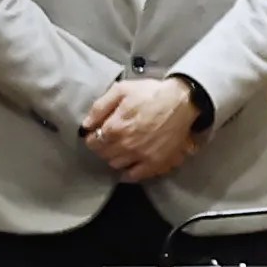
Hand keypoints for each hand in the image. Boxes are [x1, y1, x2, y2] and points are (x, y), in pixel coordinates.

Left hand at [81, 74, 203, 184]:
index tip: (95, 134)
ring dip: (114, 158)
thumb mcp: (122, 90)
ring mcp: (140, 156)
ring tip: (119, 150)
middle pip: (103, 154)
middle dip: (102, 147)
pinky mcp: (155, 163)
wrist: (181, 102)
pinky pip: (135, 176)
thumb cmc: (151, 93)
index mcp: (115, 127)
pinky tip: (127, 168)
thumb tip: (85, 124)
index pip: (93, 142)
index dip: (92, 138)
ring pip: (116, 165)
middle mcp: (125, 145)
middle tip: (108, 140)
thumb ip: (100, 107)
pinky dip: (128, 174)